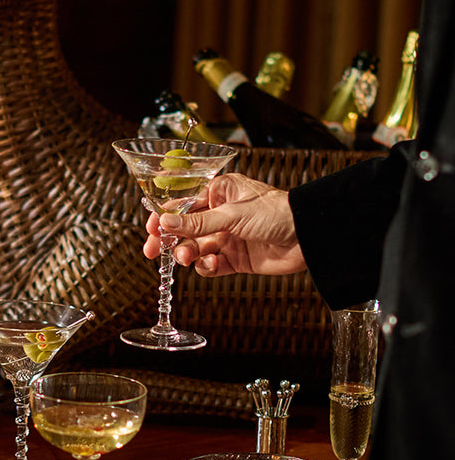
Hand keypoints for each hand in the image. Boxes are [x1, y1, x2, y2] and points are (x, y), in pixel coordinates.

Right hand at [142, 174, 307, 276]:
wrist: (309, 237)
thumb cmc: (278, 213)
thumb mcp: (233, 215)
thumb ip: (198, 222)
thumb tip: (165, 221)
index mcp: (220, 193)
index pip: (183, 203)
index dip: (164, 216)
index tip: (151, 227)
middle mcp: (221, 214)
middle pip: (185, 228)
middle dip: (169, 239)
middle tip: (153, 250)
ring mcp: (228, 237)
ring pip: (196, 247)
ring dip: (188, 253)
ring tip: (186, 257)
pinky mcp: (236, 258)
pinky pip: (211, 264)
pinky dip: (206, 266)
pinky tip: (210, 264)